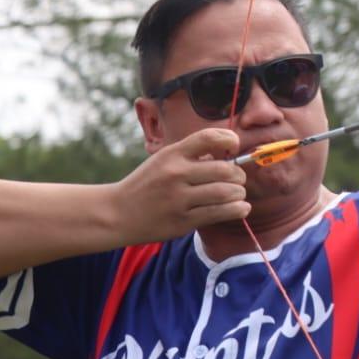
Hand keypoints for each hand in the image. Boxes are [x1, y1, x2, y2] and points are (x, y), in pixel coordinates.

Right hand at [106, 129, 249, 242]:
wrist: (117, 213)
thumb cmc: (148, 184)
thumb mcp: (163, 160)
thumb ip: (192, 155)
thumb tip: (229, 155)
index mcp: (172, 154)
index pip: (208, 137)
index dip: (229, 139)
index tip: (234, 146)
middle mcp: (175, 174)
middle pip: (224, 169)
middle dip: (239, 174)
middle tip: (238, 179)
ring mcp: (179, 199)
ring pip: (226, 193)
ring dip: (239, 193)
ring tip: (238, 194)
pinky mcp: (183, 221)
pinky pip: (220, 213)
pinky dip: (238, 209)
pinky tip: (241, 207)